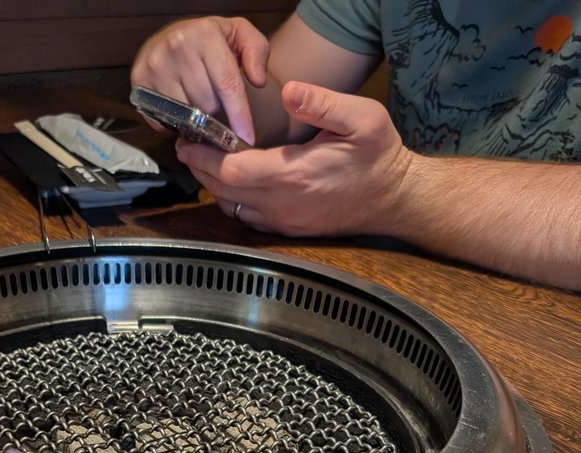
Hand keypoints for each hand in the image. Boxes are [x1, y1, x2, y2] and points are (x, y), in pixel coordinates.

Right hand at [130, 16, 269, 145]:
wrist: (172, 36)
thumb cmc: (211, 40)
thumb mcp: (239, 34)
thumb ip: (257, 52)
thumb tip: (258, 81)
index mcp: (205, 34)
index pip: (227, 84)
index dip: (239, 116)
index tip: (248, 139)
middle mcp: (177, 47)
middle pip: (207, 105)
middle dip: (216, 110)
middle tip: (212, 98)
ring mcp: (154, 66)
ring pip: (187, 116)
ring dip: (196, 117)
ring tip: (196, 101)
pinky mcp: (139, 83)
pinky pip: (165, 120)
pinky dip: (175, 121)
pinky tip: (179, 105)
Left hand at [175, 81, 413, 237]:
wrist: (395, 198)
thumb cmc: (379, 156)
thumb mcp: (362, 118)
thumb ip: (322, 103)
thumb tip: (290, 92)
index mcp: (293, 176)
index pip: (231, 171)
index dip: (204, 156)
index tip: (189, 139)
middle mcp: (282, 204)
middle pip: (223, 191)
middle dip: (200, 168)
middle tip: (188, 146)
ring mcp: (284, 221)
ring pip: (232, 207)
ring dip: (214, 185)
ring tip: (205, 160)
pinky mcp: (288, 229)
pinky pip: (247, 218)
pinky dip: (232, 200)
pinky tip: (232, 181)